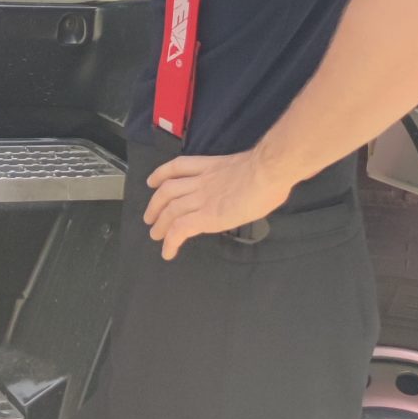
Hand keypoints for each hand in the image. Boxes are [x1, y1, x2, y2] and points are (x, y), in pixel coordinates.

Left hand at [143, 148, 278, 256]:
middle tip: (150, 217)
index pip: (178, 166)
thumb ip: (237, 177)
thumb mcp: (246, 168)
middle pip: (167, 190)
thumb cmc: (267, 170)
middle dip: (155, 204)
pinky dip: (170, 242)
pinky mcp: (206, 216)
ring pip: (170, 210)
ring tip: (155, 235)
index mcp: (210, 166)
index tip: (153, 181)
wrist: (266, 172)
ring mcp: (201, 198)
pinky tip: (168, 251)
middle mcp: (201, 181)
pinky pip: (180, 229)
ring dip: (159, 224)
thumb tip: (246, 187)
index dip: (161, 173)